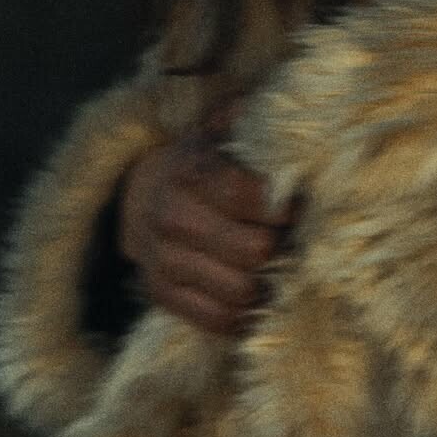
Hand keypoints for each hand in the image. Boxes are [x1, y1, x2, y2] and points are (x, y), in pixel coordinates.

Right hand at [120, 99, 292, 334]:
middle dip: (282, 244)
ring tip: (276, 263)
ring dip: (268, 281)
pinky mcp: (161, 295)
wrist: (141, 194)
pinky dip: (245, 312)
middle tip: (291, 237)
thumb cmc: (200, 160)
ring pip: (242, 291)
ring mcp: (163, 261)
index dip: (285, 205)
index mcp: (190, 171)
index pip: (253, 198)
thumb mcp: (221, 129)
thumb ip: (254, 120)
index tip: (295, 203)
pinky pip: (218, 320)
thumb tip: (293, 116)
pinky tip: (256, 290)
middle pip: (255, 250)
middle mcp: (172, 217)